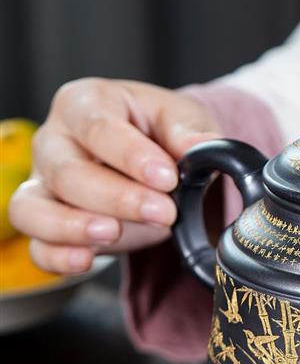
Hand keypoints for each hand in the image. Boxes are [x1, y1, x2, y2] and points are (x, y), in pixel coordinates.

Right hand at [9, 78, 219, 273]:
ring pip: (35, 208)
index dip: (131, 155)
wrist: (154, 160)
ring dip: (74, 227)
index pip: (97, 127)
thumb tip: (200, 148)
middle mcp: (54, 140)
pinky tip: (85, 260)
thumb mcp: (181, 118)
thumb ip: (190, 132)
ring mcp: (43, 183)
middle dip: (117, 197)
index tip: (167, 178)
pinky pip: (39, 246)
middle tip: (163, 212)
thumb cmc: (159, 130)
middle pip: (67, 172)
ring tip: (113, 233)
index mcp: (84, 103)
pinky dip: (58, 257)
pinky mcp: (45, 224)